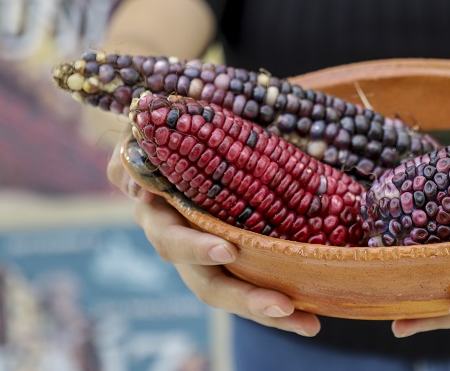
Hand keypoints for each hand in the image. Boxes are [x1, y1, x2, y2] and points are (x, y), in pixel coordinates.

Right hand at [106, 135, 320, 336]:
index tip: (228, 250)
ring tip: (309, 324)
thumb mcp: (149, 129)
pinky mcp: (234, 256)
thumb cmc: (172, 126)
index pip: (172, 238)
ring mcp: (206, 255)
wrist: (185, 132)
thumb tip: (135, 185)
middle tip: (283, 305)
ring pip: (233, 293)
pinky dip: (279, 303)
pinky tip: (313, 317)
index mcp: (159, 212)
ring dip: (268, 311)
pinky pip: (253, 285)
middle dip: (245, 298)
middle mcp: (181, 242)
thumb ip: (135, 148)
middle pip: (208, 282)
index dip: (196, 248)